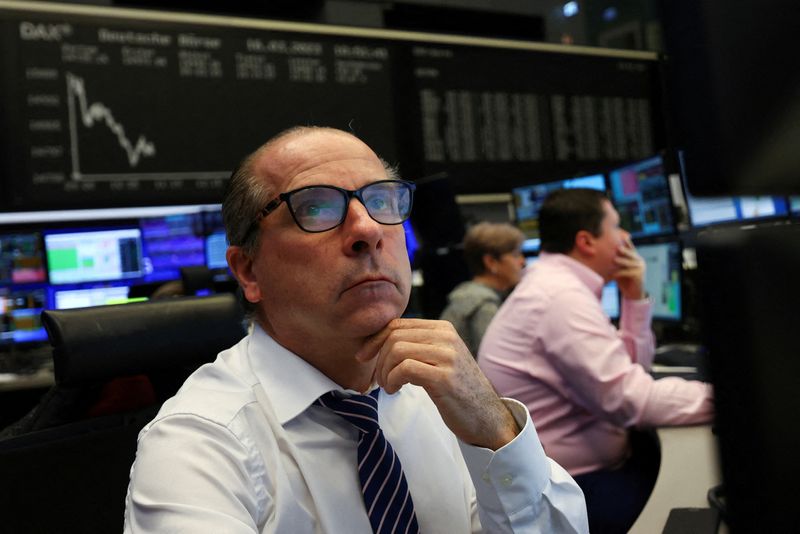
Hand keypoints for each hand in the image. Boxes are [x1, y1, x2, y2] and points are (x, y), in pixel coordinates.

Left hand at [356, 318, 518, 449]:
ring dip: (385, 372)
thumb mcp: (440, 359)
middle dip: (378, 359)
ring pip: (397, 350)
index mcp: (443, 328)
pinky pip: (405, 369)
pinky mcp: (444, 377)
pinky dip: (392, 380)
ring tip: (389, 387)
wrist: (487, 417)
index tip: (364, 357)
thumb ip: (418, 345)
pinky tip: (395, 391)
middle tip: (380, 380)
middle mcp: (446, 337)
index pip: (397, 324)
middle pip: (394, 337)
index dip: (375, 340)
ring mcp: (447, 356)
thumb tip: (380, 340)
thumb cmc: (458, 390)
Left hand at [614, 235, 645, 299]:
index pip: (631, 248)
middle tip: (617, 247)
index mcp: (635, 258)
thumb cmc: (624, 280)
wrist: (633, 294)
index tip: (622, 237)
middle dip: (624, 250)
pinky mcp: (639, 276)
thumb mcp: (619, 269)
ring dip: (621, 261)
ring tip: (614, 260)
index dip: (627, 243)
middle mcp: (640, 261)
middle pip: (631, 254)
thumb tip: (604, 254)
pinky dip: (619, 273)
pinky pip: (628, 273)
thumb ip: (616, 262)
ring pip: (629, 263)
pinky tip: (613, 275)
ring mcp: (641, 268)